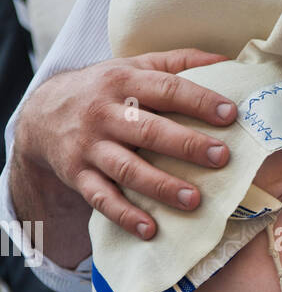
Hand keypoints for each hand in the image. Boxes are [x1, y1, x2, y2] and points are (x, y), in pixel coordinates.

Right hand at [17, 49, 237, 238]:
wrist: (42, 114)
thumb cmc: (104, 91)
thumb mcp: (132, 67)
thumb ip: (177, 63)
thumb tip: (226, 60)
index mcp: (123, 82)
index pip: (165, 89)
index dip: (198, 100)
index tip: (230, 114)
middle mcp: (105, 114)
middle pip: (148, 130)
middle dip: (186, 144)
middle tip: (221, 157)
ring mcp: (90, 147)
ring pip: (127, 168)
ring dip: (161, 186)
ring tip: (195, 200)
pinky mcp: (78, 176)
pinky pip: (102, 199)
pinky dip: (125, 216)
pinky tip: (151, 230)